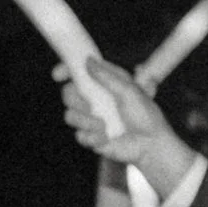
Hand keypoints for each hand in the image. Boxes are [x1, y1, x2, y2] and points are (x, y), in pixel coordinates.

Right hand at [58, 57, 185, 169]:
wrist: (149, 144)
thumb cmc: (145, 115)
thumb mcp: (129, 91)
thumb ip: (107, 77)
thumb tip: (88, 61)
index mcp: (105, 83)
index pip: (80, 72)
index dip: (66, 70)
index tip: (58, 75)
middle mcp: (95, 99)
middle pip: (68, 94)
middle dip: (76, 101)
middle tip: (89, 107)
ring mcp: (91, 118)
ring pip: (70, 116)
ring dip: (85, 122)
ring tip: (103, 127)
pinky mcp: (91, 136)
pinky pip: (79, 135)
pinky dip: (92, 137)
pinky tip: (106, 138)